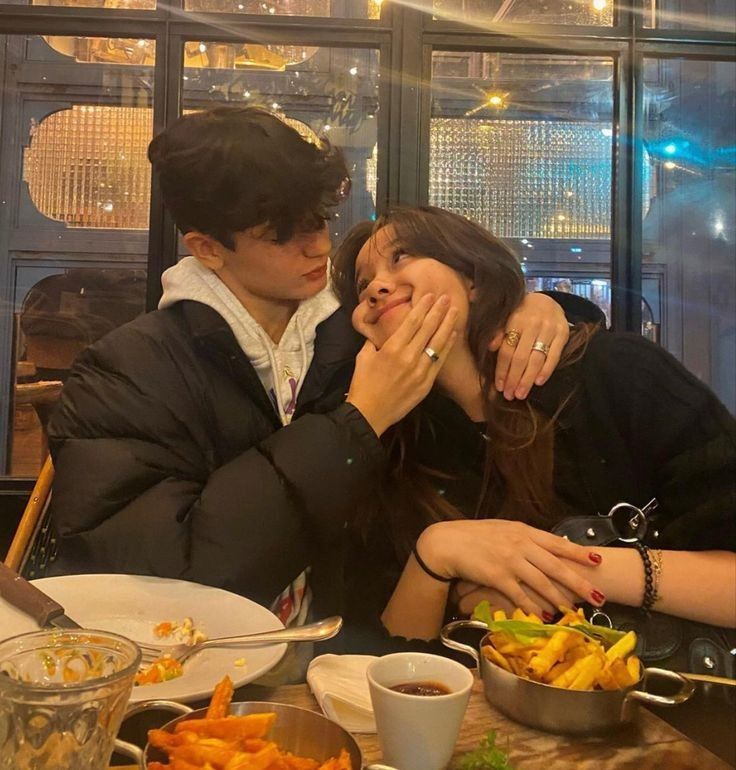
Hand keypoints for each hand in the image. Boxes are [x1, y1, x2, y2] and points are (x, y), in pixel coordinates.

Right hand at [346, 293, 457, 435]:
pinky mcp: (427, 383)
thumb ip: (374, 342)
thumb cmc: (363, 384)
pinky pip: (439, 361)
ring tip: (456, 311)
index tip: (430, 295)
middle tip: (448, 297)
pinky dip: (447, 346)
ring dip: (448, 325)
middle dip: (439, 311)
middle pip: (428, 328)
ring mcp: (420, 370)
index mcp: (392, 348)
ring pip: (438, 343)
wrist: (370, 413)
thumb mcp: (363, 357)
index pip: (412, 322)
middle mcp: (409, 356)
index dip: (423, 307)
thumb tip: (380, 332)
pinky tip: (452, 335)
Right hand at [418, 519, 603, 618]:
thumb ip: (524, 538)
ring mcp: (509, 561)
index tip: (598, 561)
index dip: (578, 553)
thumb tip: (547, 548)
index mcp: (523, 531)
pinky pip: (520, 595)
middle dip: (579, 582)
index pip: (557, 543)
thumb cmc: (475, 536)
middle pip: (556, 566)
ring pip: (542, 583)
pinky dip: (533, 606)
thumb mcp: (503, 530)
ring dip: (560, 599)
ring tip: (574, 611)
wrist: (448, 542)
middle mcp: (520, 544)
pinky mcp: (497, 577)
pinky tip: (543, 615)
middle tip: (598, 596)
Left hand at [490, 292, 568, 400]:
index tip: (499, 386)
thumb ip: (497, 331)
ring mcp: (549, 329)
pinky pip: (554, 355)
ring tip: (520, 394)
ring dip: (528, 379)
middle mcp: (532, 324)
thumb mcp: (506, 316)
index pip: (507, 350)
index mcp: (515, 320)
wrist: (547, 300)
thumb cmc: (521, 313)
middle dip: (514, 379)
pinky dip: (546, 370)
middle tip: (509, 395)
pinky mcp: (563, 333)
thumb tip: (490, 347)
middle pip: (521, 357)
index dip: (502, 370)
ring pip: (537, 359)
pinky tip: (538, 383)